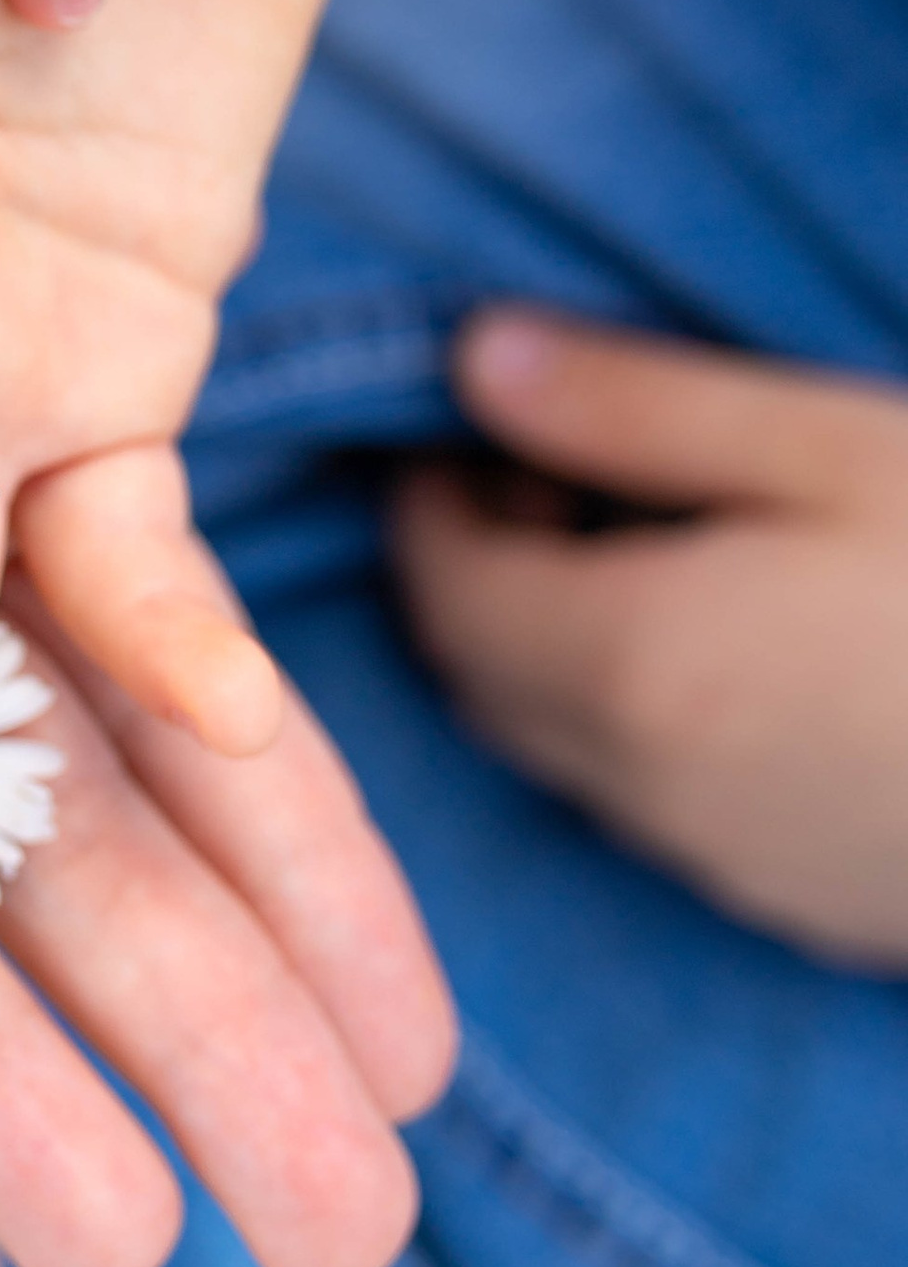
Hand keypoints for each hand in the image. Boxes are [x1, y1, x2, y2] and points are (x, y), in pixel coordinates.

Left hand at [396, 311, 907, 970]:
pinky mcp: (808, 907)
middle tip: (557, 464)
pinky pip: (666, 808)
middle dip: (485, 572)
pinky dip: (652, 722)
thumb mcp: (834, 443)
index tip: (470, 422)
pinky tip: (756, 643)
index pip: (442, 587)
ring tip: (664, 537)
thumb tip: (475, 360)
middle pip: (483, 680)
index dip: (432, 499)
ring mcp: (729, 866)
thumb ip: (641, 408)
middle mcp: (645, 789)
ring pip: (571, 752)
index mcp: (629, 664)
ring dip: (567, 650)